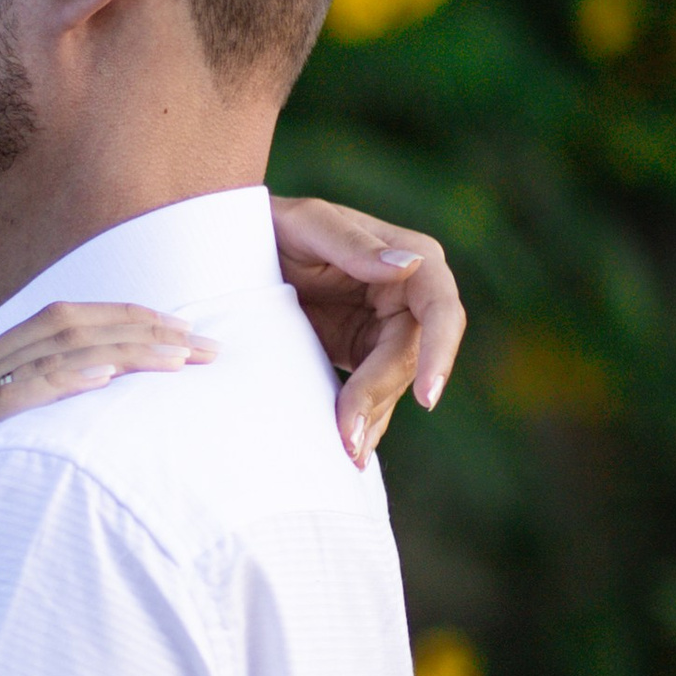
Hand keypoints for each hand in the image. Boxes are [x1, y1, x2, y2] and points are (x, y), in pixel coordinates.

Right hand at [0, 302, 211, 613]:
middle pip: (65, 323)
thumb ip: (11, 444)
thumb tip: (75, 448)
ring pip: (47, 350)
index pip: (62, 322)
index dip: (128, 320)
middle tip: (206, 346)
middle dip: (143, 327)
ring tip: (179, 357)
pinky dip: (58, 382)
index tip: (187, 337)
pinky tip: (102, 380)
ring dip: (121, 349)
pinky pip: (8, 399)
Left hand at [269, 195, 463, 466]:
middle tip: (348, 439)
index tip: (427, 395)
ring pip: (391, 384)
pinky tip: (344, 453)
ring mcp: (384, 327)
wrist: (233, 248)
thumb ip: (351, 244)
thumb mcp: (306, 222)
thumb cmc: (274, 223)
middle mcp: (407, 296)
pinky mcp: (360, 351)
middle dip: (380, 397)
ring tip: (342, 454)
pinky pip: (370, 392)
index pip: (441, 309)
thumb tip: (408, 268)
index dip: (439, 353)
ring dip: (370, 419)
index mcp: (413, 256)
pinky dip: (359, 421)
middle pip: (411, 358)